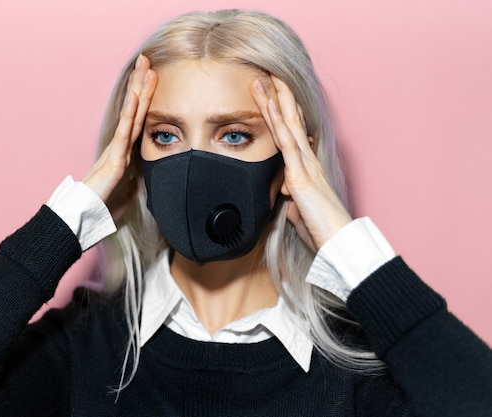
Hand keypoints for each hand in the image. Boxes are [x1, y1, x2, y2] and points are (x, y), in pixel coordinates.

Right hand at [82, 55, 157, 220]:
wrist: (86, 219)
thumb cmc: (102, 208)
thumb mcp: (128, 193)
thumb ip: (136, 181)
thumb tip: (144, 179)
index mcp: (124, 152)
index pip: (138, 120)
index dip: (144, 100)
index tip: (150, 79)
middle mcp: (120, 146)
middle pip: (134, 110)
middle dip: (140, 85)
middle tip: (145, 61)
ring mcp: (117, 149)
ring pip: (131, 115)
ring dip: (138, 90)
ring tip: (144, 67)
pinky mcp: (115, 158)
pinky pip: (125, 132)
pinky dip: (130, 113)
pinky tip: (135, 96)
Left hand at [250, 76, 351, 249]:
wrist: (337, 242)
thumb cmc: (323, 231)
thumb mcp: (302, 213)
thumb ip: (294, 202)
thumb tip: (287, 201)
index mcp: (307, 168)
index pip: (293, 134)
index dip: (284, 113)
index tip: (275, 94)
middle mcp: (308, 160)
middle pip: (292, 121)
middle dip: (280, 96)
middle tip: (269, 73)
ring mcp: (305, 164)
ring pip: (288, 124)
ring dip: (276, 99)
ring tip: (266, 77)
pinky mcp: (300, 174)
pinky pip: (286, 142)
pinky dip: (278, 121)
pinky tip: (270, 104)